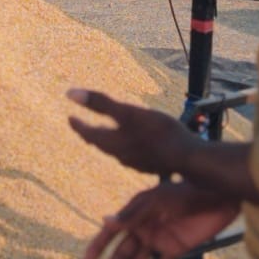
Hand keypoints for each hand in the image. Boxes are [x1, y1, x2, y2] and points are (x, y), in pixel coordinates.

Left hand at [68, 88, 198, 176]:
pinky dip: (127, 145)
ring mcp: (136, 163)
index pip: (88, 134)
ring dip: (109, 140)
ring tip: (109, 132)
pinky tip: (136, 143)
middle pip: (101, 144)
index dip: (78, 125)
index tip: (70, 118)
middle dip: (92, 134)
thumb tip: (70, 93)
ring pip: (117, 150)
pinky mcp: (151, 165)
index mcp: (113, 143)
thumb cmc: (159, 132)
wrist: (188, 158)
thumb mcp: (129, 112)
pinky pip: (132, 154)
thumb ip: (100, 103)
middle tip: (85, 126)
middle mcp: (121, 156)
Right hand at [82, 182, 240, 258]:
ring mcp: (159, 241)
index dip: (97, 249)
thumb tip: (105, 221)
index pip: (111, 233)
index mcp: (135, 214)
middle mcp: (143, 229)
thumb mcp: (158, 202)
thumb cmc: (186, 193)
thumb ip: (133, 215)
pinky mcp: (175, 250)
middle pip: (121, 256)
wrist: (218, 197)